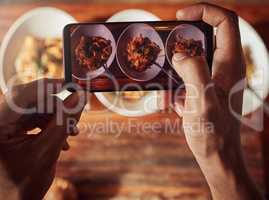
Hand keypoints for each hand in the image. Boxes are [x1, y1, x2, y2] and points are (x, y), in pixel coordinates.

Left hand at [0, 79, 85, 199]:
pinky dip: (50, 127)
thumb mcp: (46, 153)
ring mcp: (4, 127)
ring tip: (71, 133)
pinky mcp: (11, 133)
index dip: (48, 86)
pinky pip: (34, 121)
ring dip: (56, 119)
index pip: (21, 94)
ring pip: (35, 111)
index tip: (71, 85)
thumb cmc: (20, 187)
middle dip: (56, 107)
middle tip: (75, 113)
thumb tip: (79, 98)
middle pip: (30, 102)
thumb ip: (63, 122)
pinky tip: (62, 140)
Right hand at [171, 3, 262, 199]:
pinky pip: (189, 78)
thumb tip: (179, 54)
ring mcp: (217, 79)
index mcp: (230, 64)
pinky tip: (173, 104)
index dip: (204, 11)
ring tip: (167, 85)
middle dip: (185, 39)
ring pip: (195, 58)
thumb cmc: (212, 133)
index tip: (180, 17)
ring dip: (177, 67)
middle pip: (209, 36)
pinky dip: (177, 86)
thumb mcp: (202, 101)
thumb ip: (193, 71)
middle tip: (167, 47)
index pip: (225, 21)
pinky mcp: (207, 89)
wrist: (217, 155)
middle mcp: (226, 67)